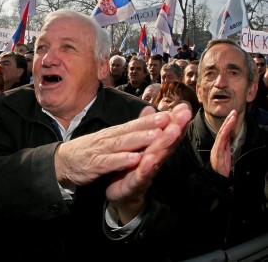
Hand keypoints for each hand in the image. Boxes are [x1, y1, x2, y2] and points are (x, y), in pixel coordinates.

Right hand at [54, 104, 189, 190]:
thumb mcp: (108, 138)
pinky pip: (109, 162)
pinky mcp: (94, 165)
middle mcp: (109, 138)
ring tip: (156, 136)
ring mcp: (101, 151)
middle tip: (169, 119)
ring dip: (139, 139)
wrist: (63, 161)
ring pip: (121, 143)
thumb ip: (127, 131)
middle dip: (150, 125)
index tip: (171, 113)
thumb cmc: (89, 149)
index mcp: (114, 133)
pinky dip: (121, 160)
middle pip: (131, 130)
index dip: (152, 119)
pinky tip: (134, 159)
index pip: (135, 124)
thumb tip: (146, 118)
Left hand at [105, 103, 191, 223]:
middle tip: (185, 114)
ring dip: (165, 143)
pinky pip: (141, 176)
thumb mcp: (138, 145)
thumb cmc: (131, 168)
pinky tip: (151, 158)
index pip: (166, 132)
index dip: (175, 120)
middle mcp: (153, 160)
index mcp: (153, 149)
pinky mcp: (134, 185)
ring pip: (157, 157)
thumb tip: (149, 108)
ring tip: (173, 130)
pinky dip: (146, 167)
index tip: (185, 107)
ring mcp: (145, 173)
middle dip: (176, 127)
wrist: (119, 195)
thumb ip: (144, 128)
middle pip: (166, 142)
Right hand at [210, 110, 235, 176]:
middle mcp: (218, 143)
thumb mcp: (226, 154)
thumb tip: (230, 137)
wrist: (216, 176)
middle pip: (223, 129)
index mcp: (220, 144)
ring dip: (227, 123)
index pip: (224, 131)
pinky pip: (221, 140)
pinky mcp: (217, 150)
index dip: (228, 122)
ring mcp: (217, 146)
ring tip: (232, 116)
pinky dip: (224, 132)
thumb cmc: (221, 166)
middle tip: (233, 111)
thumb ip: (227, 145)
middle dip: (228, 119)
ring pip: (222, 132)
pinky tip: (227, 127)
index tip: (232, 115)